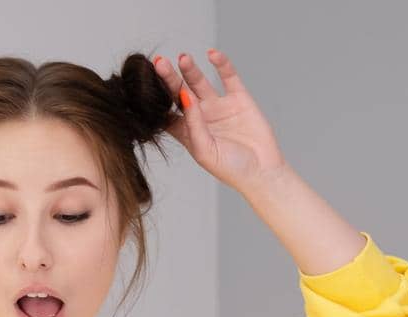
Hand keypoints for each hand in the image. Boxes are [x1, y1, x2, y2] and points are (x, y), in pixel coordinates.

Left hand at [152, 47, 286, 193]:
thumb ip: (193, 124)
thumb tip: (184, 96)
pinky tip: (212, 54)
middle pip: (180, 93)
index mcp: (188, 133)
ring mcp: (219, 106)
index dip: (157, 101)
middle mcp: (201, 117)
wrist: (262, 171)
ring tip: (183, 58)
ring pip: (200, 82)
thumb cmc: (231, 169)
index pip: (168, 113)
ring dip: (191, 70)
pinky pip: (228, 76)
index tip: (145, 87)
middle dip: (169, 79)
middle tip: (159, 63)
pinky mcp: (238, 98)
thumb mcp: (205, 150)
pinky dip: (221, 63)